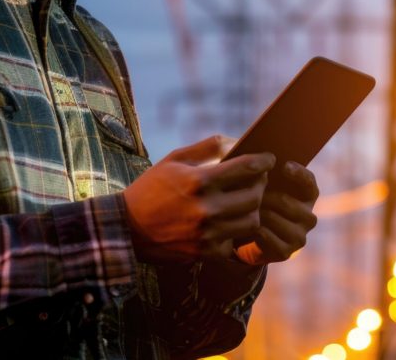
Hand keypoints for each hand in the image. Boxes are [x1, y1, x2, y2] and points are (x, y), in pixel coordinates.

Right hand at [123, 135, 274, 262]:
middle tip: (258, 179)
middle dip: (261, 185)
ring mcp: (207, 234)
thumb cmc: (152, 188)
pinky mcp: (206, 253)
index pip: (247, 168)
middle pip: (255, 196)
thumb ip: (208, 147)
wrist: (126, 228)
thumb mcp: (175, 159)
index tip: (268, 159)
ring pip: (251, 221)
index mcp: (198, 181)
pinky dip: (236, 231)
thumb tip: (238, 142)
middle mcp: (206, 209)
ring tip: (246, 200)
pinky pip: (236, 241)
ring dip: (253, 209)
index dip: (264, 161)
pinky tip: (229, 221)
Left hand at [233, 161, 318, 265]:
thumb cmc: (260, 201)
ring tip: (242, 206)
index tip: (284, 165)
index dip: (298, 173)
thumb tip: (257, 157)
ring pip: (275, 219)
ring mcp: (300, 236)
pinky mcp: (287, 251)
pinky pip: (267, 237)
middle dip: (265, 195)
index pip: (309, 182)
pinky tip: (245, 224)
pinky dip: (254, 230)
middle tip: (247, 190)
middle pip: (287, 202)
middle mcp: (309, 216)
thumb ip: (267, 171)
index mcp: (308, 196)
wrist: (253, 236)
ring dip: (257, 212)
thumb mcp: (265, 184)